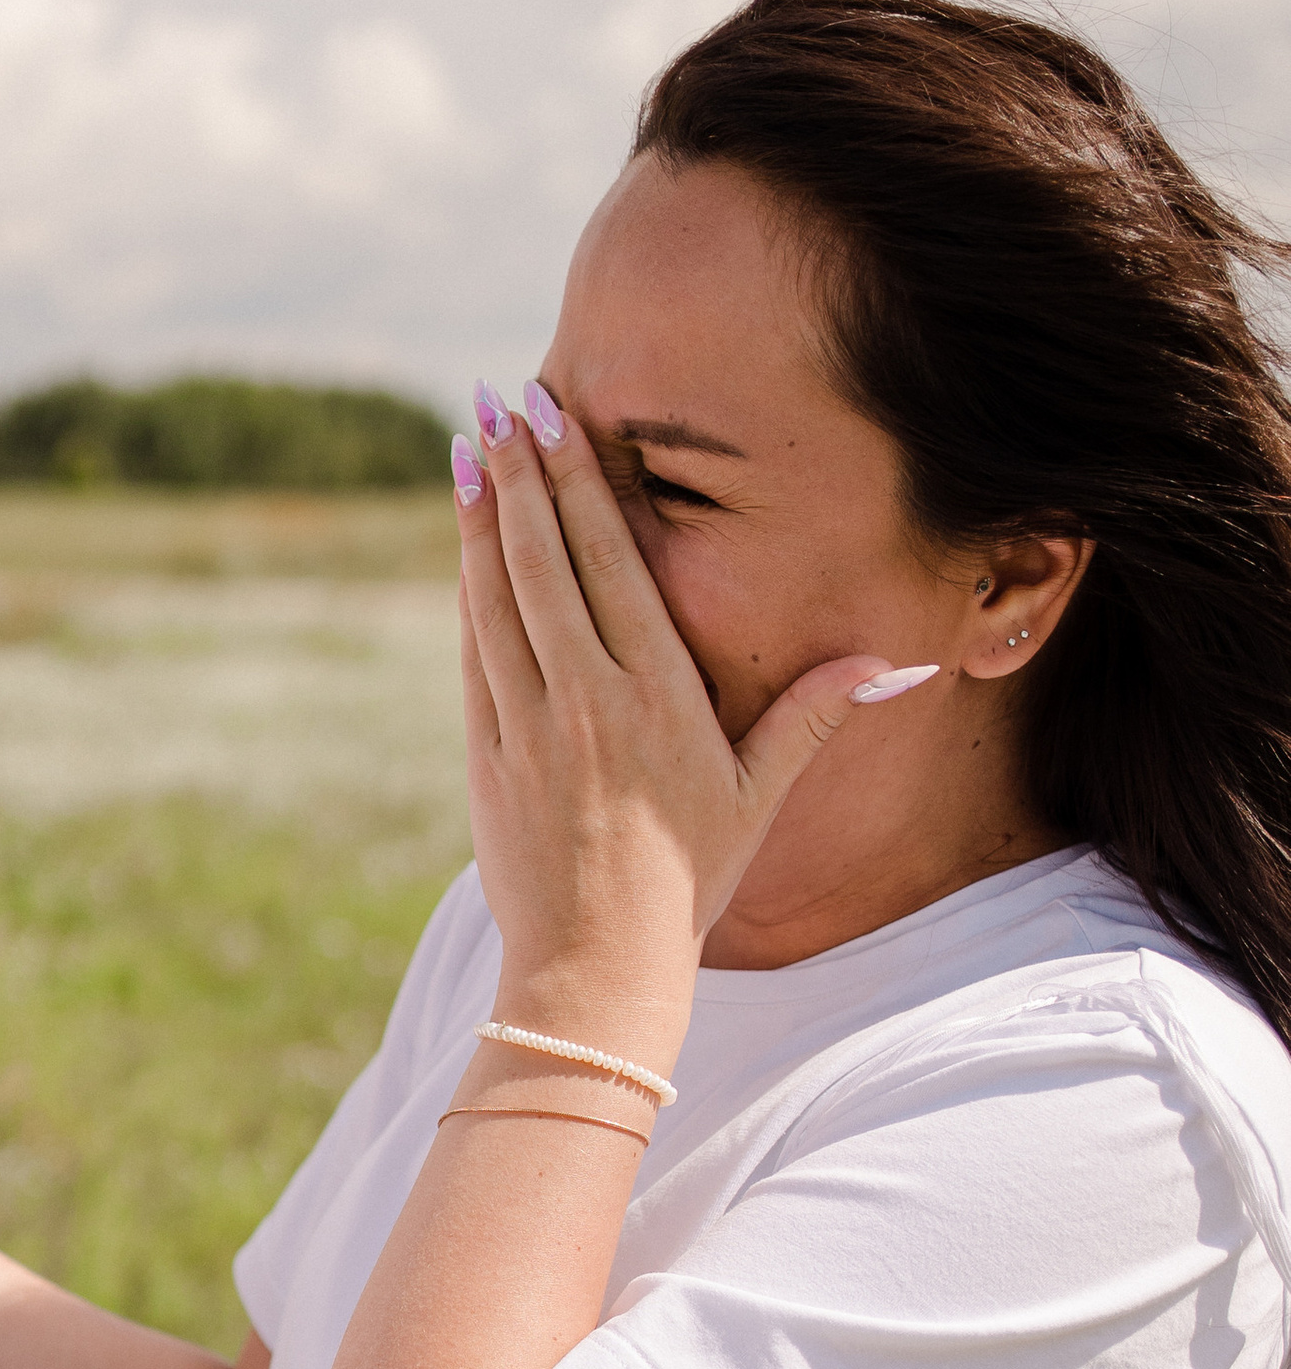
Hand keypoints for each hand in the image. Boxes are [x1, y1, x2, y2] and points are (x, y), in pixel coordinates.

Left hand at [460, 389, 907, 1053]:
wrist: (597, 966)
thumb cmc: (689, 880)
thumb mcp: (760, 795)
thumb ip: (816, 714)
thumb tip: (900, 664)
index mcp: (657, 696)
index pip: (611, 563)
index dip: (579, 484)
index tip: (556, 418)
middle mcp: (586, 699)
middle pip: (545, 563)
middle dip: (523, 476)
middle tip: (500, 402)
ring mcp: (527, 726)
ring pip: (497, 599)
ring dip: (482, 521)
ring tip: (469, 450)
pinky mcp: (486, 755)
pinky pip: (476, 654)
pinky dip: (469, 593)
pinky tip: (467, 547)